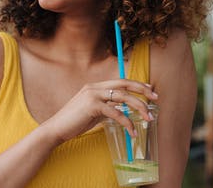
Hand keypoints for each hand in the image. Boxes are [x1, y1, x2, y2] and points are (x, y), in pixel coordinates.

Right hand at [42, 80, 157, 142]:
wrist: (56, 129)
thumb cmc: (74, 122)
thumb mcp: (93, 112)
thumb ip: (105, 107)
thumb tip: (121, 110)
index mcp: (94, 86)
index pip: (119, 81)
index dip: (136, 84)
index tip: (149, 89)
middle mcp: (94, 87)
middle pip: (123, 84)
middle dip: (142, 90)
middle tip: (156, 98)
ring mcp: (92, 95)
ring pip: (122, 97)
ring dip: (139, 106)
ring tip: (149, 118)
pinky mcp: (92, 106)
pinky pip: (116, 113)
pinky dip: (127, 122)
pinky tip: (133, 132)